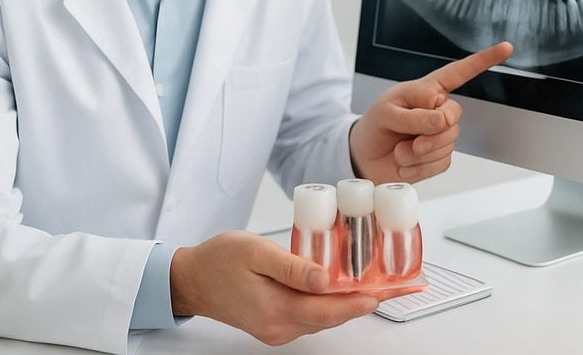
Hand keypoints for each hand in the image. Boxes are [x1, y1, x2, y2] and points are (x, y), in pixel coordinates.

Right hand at [170, 231, 410, 344]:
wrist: (191, 279)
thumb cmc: (219, 259)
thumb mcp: (255, 252)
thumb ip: (291, 266)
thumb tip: (326, 279)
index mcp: (276, 310)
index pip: (330, 310)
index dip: (361, 300)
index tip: (387, 290)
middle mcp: (279, 328)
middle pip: (331, 316)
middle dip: (362, 300)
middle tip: (391, 285)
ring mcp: (277, 330)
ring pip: (322, 317)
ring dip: (347, 301)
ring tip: (373, 281)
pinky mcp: (274, 325)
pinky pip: (309, 315)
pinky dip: (327, 302)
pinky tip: (339, 285)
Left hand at [348, 41, 512, 183]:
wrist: (365, 158)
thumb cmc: (374, 126)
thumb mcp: (386, 114)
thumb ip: (415, 116)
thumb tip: (443, 120)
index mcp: (427, 90)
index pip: (459, 72)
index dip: (483, 61)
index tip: (506, 48)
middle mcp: (438, 110)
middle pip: (454, 116)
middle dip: (431, 131)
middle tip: (410, 140)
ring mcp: (440, 135)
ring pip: (447, 144)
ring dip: (419, 153)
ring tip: (400, 151)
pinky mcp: (439, 158)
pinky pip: (441, 164)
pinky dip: (418, 168)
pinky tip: (404, 164)